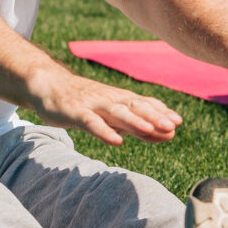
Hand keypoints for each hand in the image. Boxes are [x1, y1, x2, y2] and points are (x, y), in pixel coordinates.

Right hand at [29, 70, 181, 144]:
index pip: (144, 104)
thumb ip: (137, 124)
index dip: (160, 112)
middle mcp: (109, 100)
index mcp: (119, 99)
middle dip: (154, 116)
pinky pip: (92, 123)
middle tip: (173, 125)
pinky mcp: (75, 113)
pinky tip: (116, 142)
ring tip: (151, 130)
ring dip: (135, 121)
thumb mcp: (112, 113)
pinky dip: (104, 132)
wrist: (48, 84)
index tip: (179, 121)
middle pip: (135, 107)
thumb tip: (167, 134)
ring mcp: (93, 105)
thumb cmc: (84, 102)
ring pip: (117, 113)